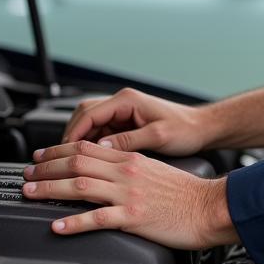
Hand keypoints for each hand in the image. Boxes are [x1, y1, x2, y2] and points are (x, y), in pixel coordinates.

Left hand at [23, 141, 236, 248]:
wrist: (209, 207)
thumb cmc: (187, 193)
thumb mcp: (155, 169)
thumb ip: (129, 168)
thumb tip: (105, 171)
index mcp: (131, 159)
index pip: (87, 148)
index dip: (58, 151)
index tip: (40, 157)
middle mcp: (126, 172)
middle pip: (77, 162)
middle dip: (46, 167)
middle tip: (26, 174)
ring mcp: (129, 194)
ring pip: (80, 185)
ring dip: (50, 188)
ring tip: (30, 193)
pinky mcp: (133, 217)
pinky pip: (97, 218)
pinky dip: (73, 222)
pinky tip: (57, 225)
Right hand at [62, 88, 206, 155]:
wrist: (202, 129)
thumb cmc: (185, 130)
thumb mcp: (158, 137)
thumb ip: (128, 141)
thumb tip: (100, 147)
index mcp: (128, 101)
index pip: (89, 113)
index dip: (73, 133)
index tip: (64, 152)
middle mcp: (123, 103)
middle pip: (84, 115)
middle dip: (71, 136)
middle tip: (62, 159)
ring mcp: (123, 113)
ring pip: (90, 124)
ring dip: (80, 142)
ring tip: (71, 163)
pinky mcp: (126, 124)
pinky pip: (101, 132)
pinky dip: (92, 145)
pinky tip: (89, 161)